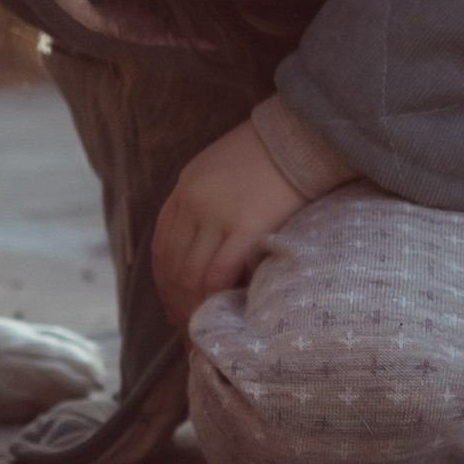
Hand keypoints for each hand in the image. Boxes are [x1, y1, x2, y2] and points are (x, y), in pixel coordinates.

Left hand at [151, 122, 306, 330]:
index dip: (163, 281)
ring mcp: (217, 214)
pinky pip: (218, 273)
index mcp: (186, 186)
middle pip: (173, 264)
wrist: (301, 135)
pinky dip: (214, 297)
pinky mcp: (246, 227)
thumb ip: (205, 201)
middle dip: (176, 301)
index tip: (172, 304)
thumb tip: (204, 244)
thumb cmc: (271, 153)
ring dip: (194, 306)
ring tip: (204, 328)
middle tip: (187, 328)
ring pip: (191, 274)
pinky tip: (221, 312)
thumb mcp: (222, 168)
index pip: (162, 245)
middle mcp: (194, 201)